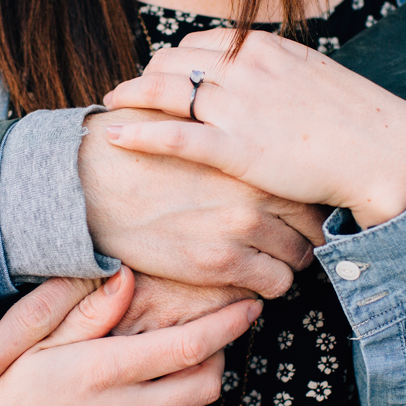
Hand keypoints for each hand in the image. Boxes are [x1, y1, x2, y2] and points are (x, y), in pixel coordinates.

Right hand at [0, 271, 253, 393]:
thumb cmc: (2, 393)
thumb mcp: (36, 343)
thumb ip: (90, 312)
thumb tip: (128, 278)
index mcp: (100, 372)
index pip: (187, 346)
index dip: (227, 325)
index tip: (249, 307)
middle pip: (205, 384)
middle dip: (215, 357)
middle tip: (198, 339)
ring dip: (194, 390)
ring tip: (167, 371)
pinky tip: (146, 405)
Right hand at [80, 107, 326, 297]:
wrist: (91, 184)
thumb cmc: (136, 149)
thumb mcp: (189, 121)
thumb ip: (227, 128)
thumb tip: (247, 128)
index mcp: (254, 153)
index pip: (310, 182)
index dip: (306, 198)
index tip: (294, 208)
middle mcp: (258, 188)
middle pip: (314, 222)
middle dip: (304, 233)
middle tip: (286, 238)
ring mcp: (242, 227)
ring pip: (299, 257)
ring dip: (286, 261)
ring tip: (264, 259)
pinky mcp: (221, 263)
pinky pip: (275, 284)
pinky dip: (268, 284)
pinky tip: (248, 275)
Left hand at [102, 29, 405, 228]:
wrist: (383, 151)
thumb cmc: (353, 121)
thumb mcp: (310, 75)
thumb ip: (273, 71)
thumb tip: (250, 73)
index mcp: (261, 48)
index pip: (195, 43)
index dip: (170, 62)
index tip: (158, 79)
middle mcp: (244, 69)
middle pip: (170, 62)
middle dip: (144, 78)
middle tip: (128, 96)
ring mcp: (238, 107)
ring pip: (163, 91)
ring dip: (129, 97)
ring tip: (108, 107)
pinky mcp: (236, 149)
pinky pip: (173, 134)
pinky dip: (137, 132)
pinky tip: (113, 134)